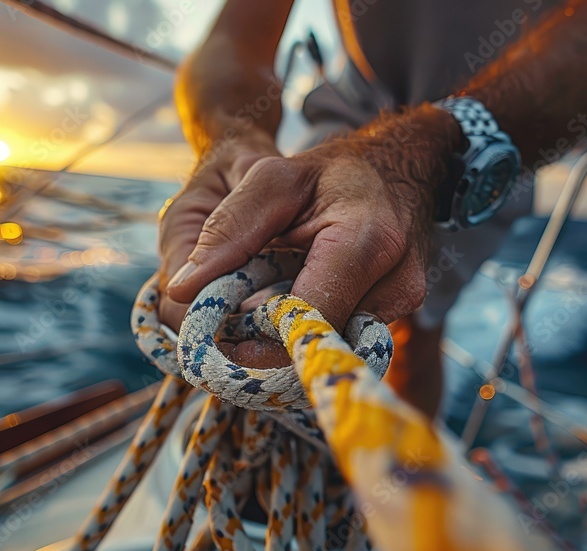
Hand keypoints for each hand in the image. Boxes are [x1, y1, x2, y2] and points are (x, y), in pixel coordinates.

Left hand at [165, 105, 462, 363]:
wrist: (396, 169)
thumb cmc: (331, 172)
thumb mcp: (272, 180)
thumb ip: (227, 230)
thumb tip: (182, 289)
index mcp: (366, 241)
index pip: (305, 318)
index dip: (256, 338)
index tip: (220, 337)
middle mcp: (396, 282)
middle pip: (317, 340)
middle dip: (268, 340)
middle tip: (232, 320)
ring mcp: (404, 304)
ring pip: (328, 345)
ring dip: (288, 336)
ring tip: (265, 302)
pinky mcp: (398, 317)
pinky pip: (342, 338)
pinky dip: (309, 329)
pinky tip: (293, 304)